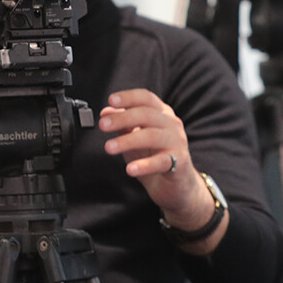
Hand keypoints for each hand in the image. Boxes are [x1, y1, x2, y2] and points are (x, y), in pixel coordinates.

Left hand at [99, 89, 226, 251]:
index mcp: (162, 114)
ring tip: (109, 147)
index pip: (146, 98)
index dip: (129, 97)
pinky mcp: (180, 163)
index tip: (111, 100)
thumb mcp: (136, 138)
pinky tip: (130, 169)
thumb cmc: (156, 157)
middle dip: (122, 118)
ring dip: (128, 140)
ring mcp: (177, 143)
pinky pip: (161, 162)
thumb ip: (122, 124)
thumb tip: (105, 112)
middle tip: (103, 125)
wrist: (178, 186)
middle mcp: (172, 125)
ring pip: (152, 136)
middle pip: (147, 114)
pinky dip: (144, 165)